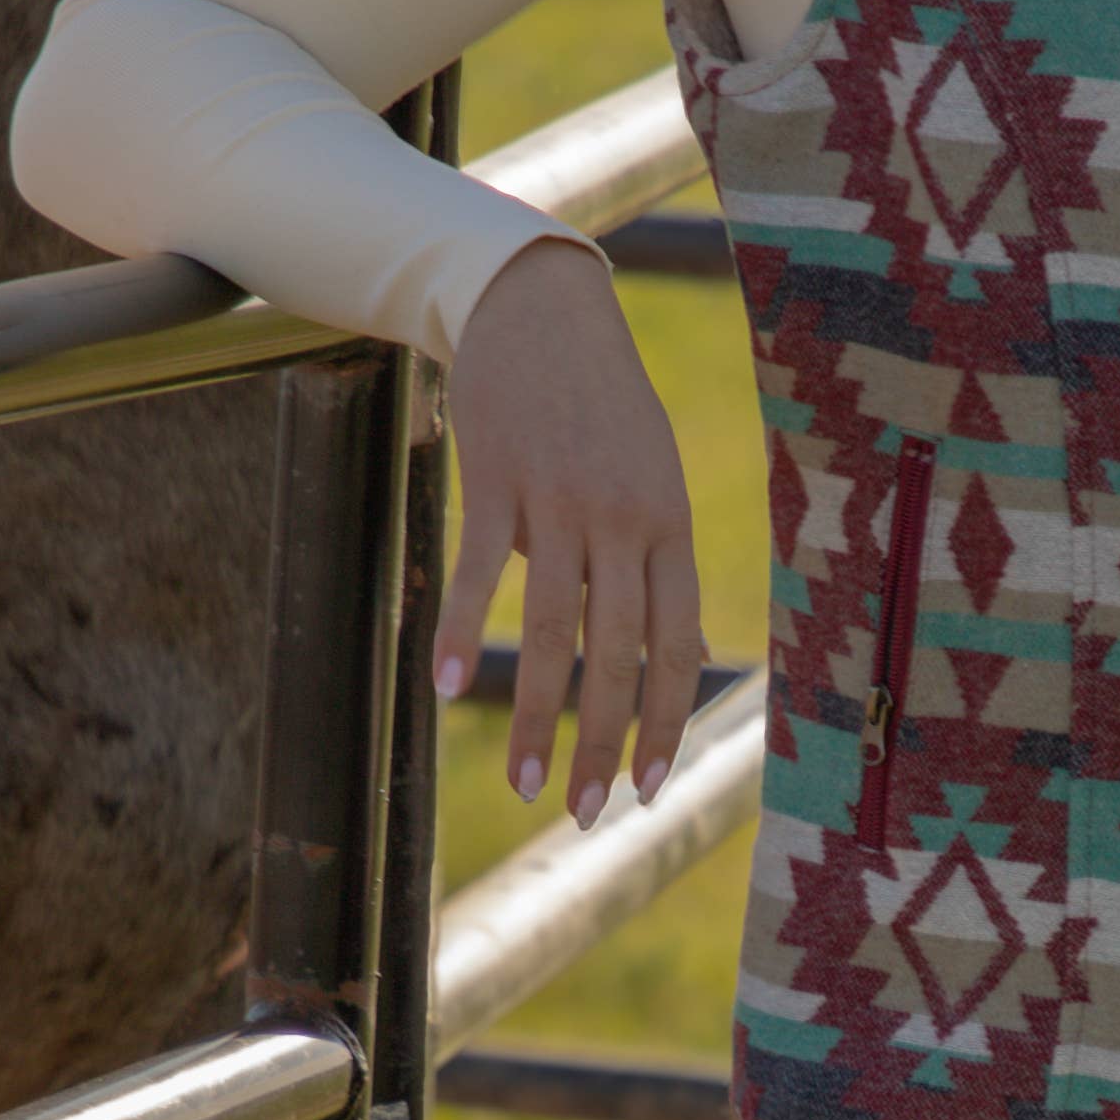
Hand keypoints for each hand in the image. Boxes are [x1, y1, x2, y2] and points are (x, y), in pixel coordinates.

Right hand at [439, 239, 705, 824]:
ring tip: (524, 785)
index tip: (643, 788)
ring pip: (550, 629)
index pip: (677, 645)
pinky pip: (479, 569)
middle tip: (579, 812)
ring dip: (537, 715)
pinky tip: (442, 685)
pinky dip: (458, 629)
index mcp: (670, 525)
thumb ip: (652, 560)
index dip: (662, 722)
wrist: (540, 307)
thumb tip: (666, 648)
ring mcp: (560, 499)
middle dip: (598, 743)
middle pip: (615, 653)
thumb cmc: (600, 404)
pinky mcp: (498, 477)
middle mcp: (625, 518)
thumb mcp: (652, 476)